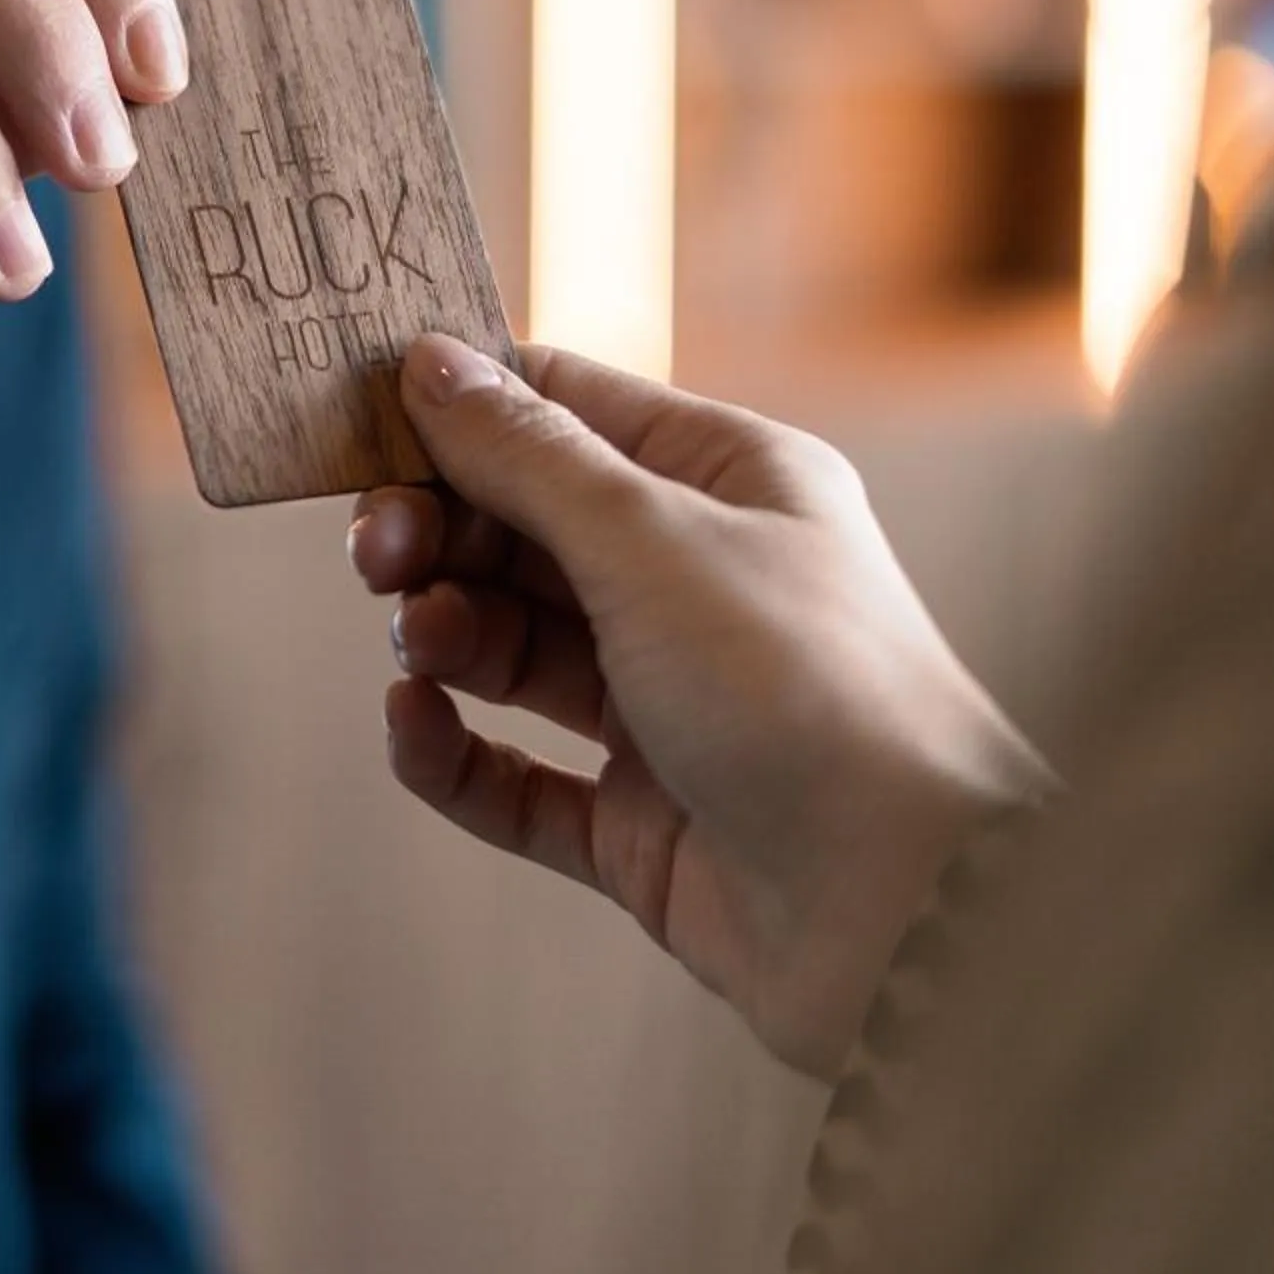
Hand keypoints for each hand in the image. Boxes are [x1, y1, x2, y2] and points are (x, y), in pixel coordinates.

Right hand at [351, 337, 1052, 1081]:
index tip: (358, 425)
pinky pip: (515, 776)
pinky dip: (452, 751)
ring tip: (425, 644)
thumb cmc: (810, 691)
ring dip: (445, 633)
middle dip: (439, 532)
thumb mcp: (653, 538)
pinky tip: (414, 726)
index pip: (568, 409)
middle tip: (376, 555)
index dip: (461, 410)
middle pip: (525, 528)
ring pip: (513, 646)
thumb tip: (433, 362)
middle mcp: (700, 583)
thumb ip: (529, 456)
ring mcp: (669, 707)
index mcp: (730, 483)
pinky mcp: (641, 822)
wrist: (914, 912)